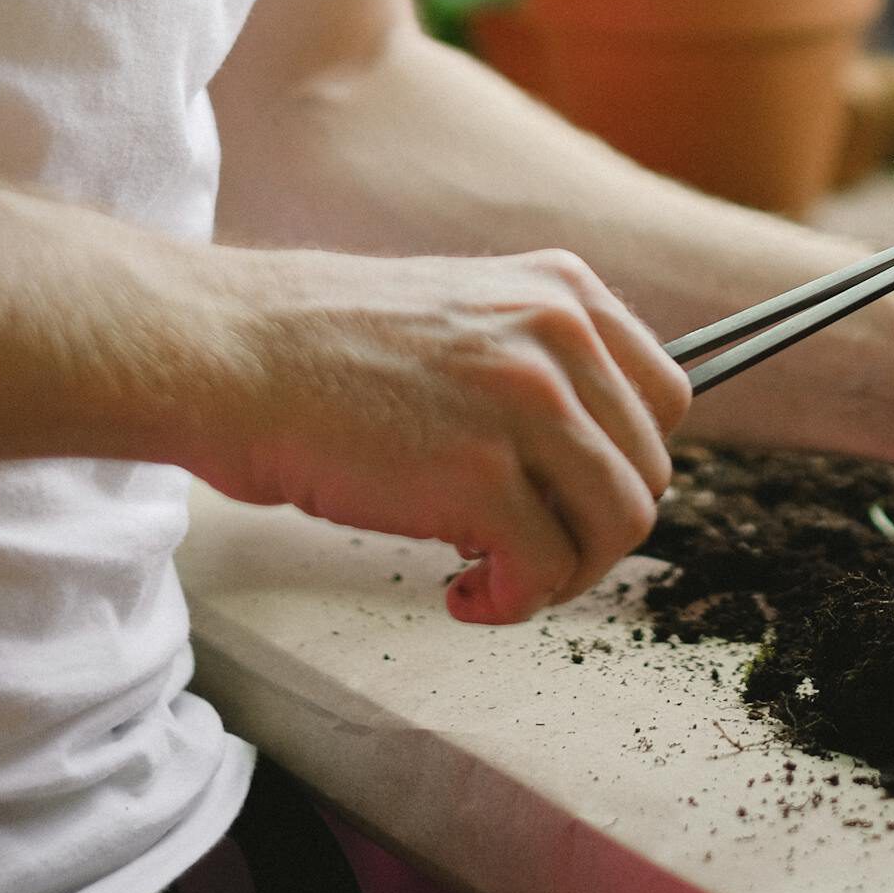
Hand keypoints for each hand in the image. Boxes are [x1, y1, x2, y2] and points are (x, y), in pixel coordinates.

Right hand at [194, 247, 690, 623]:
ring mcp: (528, 403)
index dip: (624, 462)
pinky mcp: (482, 475)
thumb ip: (541, 362)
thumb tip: (596, 454)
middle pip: (648, 471)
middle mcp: (563, 336)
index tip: (570, 494)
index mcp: (566, 291)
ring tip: (496, 575)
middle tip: (525, 549)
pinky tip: (463, 595)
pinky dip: (514, 601)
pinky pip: (547, 569)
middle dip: (592, 529)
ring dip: (563, 572)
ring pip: (618, 524)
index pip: (667, 397)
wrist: (226, 352)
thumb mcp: (468, 313)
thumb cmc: (324, 348)